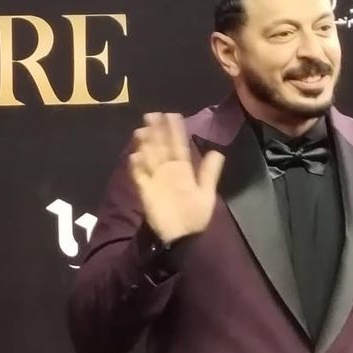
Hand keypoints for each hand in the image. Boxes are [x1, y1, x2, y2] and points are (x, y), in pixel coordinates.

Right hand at [129, 112, 225, 244]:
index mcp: (183, 169)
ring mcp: (155, 180)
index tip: (171, 114)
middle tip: (151, 115)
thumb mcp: (206, 193)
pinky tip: (136, 156)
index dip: (175, 130)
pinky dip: (137, 166)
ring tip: (142, 130)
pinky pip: (139, 176)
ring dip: (145, 144)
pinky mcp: (145, 191)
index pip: (178, 145)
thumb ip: (209, 173)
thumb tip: (217, 151)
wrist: (182, 237)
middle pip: (160, 147)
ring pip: (149, 157)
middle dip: (156, 131)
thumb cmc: (195, 216)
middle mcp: (167, 170)